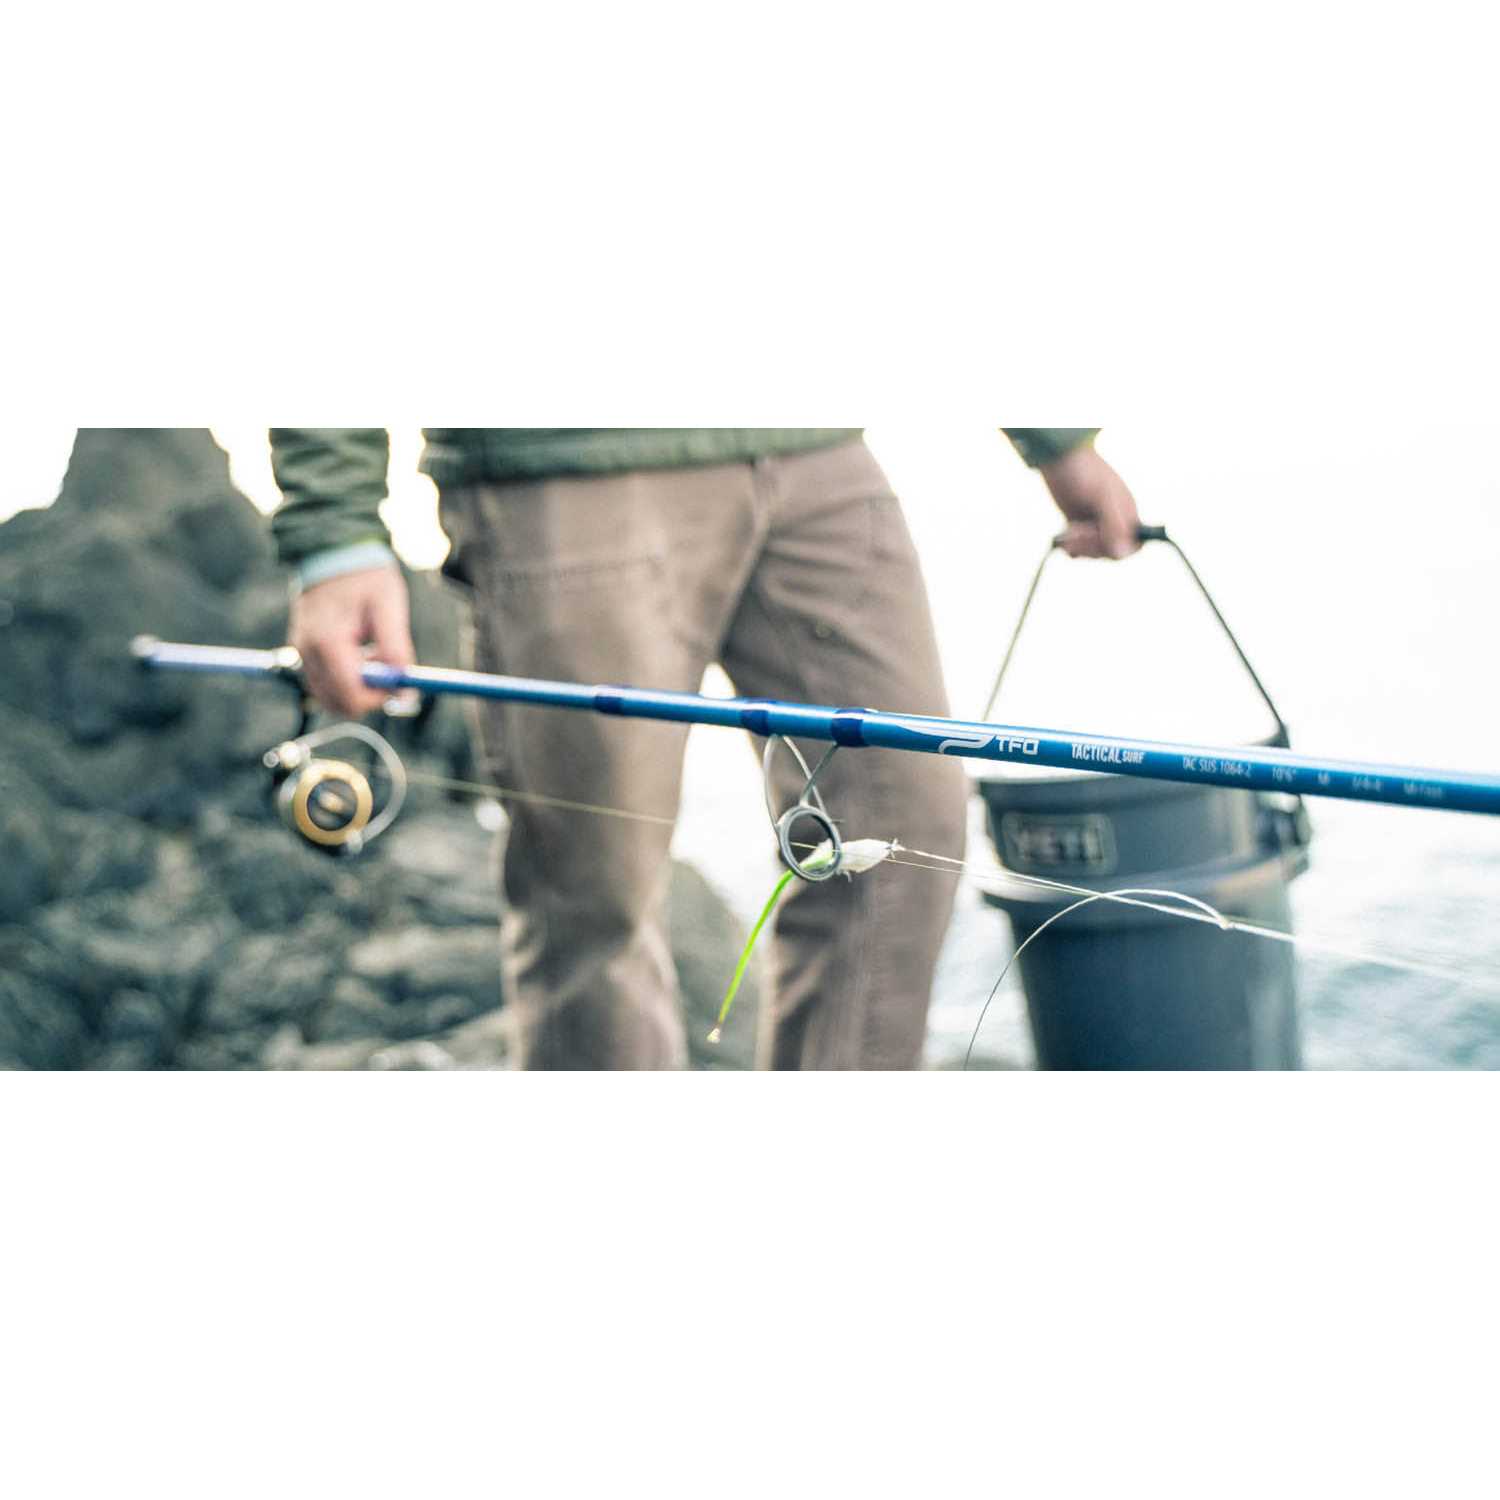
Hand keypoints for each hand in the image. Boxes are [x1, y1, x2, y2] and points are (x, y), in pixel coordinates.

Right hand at [288, 565, 414, 716]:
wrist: (334, 551)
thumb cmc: (365, 576)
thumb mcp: (388, 605)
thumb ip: (395, 646)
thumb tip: (404, 682)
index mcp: (328, 640)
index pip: (350, 694)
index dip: (379, 697)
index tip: (399, 682)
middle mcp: (308, 651)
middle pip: (338, 703)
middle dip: (369, 695)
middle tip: (388, 667)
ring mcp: (302, 653)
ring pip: (330, 697)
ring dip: (357, 688)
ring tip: (374, 655)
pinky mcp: (303, 652)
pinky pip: (323, 683)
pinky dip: (345, 681)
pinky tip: (361, 655)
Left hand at [1039, 444, 1142, 559]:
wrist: (1058, 458)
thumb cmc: (1084, 471)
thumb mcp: (1102, 497)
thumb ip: (1114, 525)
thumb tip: (1123, 553)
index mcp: (1127, 513)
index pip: (1133, 545)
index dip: (1118, 549)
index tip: (1099, 540)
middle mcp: (1115, 521)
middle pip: (1110, 552)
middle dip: (1092, 547)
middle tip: (1075, 532)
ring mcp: (1096, 524)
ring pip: (1093, 552)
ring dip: (1080, 547)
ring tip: (1068, 532)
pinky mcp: (1079, 526)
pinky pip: (1079, 548)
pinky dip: (1071, 547)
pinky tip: (1063, 538)